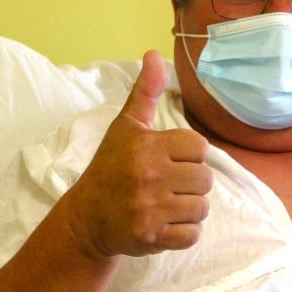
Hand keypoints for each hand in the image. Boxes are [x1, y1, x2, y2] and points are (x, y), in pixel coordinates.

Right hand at [68, 50, 211, 257]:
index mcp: (146, 146)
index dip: (189, 155)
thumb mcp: (125, 127)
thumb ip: (145, 92)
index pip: (199, 147)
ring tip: (167, 204)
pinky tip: (165, 223)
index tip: (170, 160)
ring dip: (189, 209)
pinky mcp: (151, 236)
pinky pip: (192, 235)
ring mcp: (150, 208)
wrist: (86, 218)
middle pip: (205, 179)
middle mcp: (148, 175)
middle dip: (191, 184)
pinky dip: (183, 233)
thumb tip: (155, 54)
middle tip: (168, 185)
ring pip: (202, 208)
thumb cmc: (110, 168)